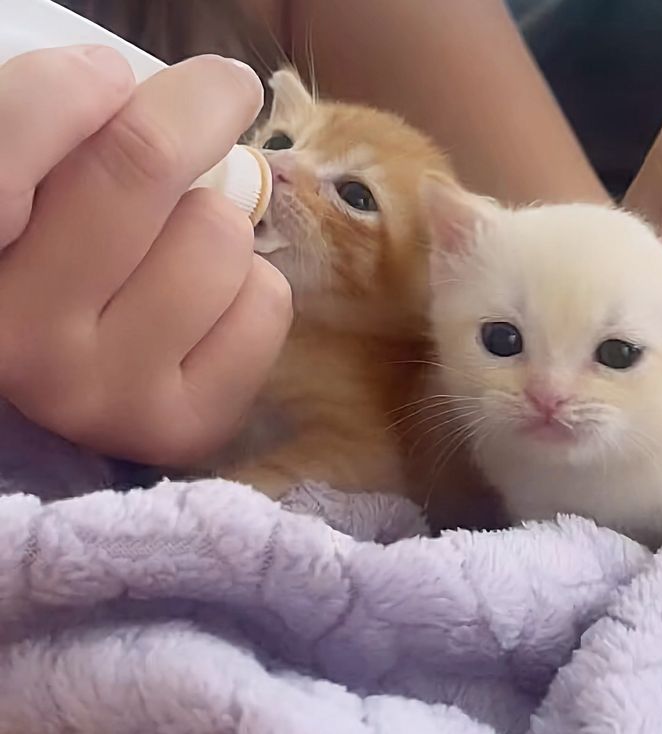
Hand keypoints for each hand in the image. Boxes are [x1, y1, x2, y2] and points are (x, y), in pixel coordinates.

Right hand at [0, 48, 291, 464]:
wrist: (78, 378)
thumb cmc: (55, 262)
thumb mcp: (36, 195)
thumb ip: (54, 139)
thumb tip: (129, 86)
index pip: (9, 158)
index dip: (67, 92)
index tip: (109, 75)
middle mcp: (19, 339)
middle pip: (140, 166)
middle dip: (197, 109)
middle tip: (215, 97)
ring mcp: (103, 394)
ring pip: (219, 234)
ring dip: (216, 221)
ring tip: (178, 247)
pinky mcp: (182, 427)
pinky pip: (266, 301)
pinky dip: (251, 286)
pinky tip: (208, 307)